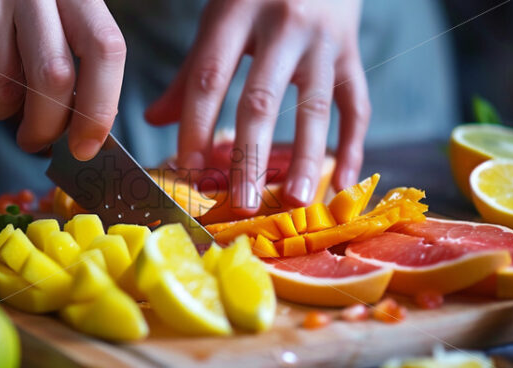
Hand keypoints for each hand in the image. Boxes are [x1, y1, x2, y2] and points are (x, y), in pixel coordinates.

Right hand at [0, 0, 126, 159]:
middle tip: (36, 140)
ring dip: (1, 109)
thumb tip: (84, 130)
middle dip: (46, 126)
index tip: (88, 145)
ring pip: (5, 88)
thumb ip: (74, 57)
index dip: (100, 105)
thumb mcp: (53, 11)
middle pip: (54, 78)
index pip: (104, 48)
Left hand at [145, 0, 369, 212]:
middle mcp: (282, 25)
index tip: (187, 171)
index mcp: (235, 12)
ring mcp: (323, 41)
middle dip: (250, 157)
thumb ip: (191, 71)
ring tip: (298, 202)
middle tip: (242, 204)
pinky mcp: (353, 52)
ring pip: (315, 106)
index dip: (195, 126)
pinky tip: (343, 184)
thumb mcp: (219, 17)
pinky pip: (357, 104)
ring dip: (308, 159)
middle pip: (261, 100)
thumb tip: (155, 121)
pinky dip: (353, 145)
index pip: (209, 78)